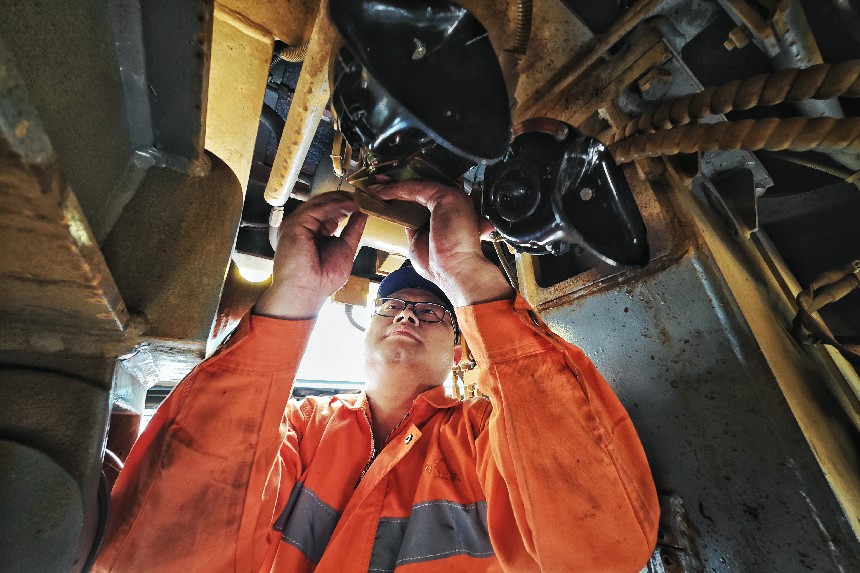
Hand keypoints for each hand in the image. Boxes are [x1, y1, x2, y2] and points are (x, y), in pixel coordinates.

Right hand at [256, 192, 366, 318]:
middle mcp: (303, 226)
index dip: (344, 205)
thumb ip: (353, 230)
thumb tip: (362, 213)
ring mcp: (296, 224)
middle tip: (363, 195)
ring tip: (358, 198)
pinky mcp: (294, 225)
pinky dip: (334, 204)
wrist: (308, 292)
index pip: (328, 211)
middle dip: (343, 198)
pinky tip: (349, 204)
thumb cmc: (323, 279)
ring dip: (340, 199)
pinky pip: (316, 208)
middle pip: (323, 204)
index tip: (362, 201)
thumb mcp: (345, 248)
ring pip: (319, 203)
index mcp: (312, 232)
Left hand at [374, 181, 513, 306]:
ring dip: (393, 186)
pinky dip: (397, 190)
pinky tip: (382, 193)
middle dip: (396, 185)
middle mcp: (455, 202)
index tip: (384, 194)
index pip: (424, 197)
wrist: (456, 273)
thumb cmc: (442, 264)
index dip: (403, 194)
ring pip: (419, 186)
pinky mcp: (448, 197)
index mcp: (452, 212)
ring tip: (374, 188)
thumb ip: (415, 227)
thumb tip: (404, 219)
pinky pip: (418, 189)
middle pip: (421, 188)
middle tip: (376, 185)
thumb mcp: (421, 241)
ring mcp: (453, 197)